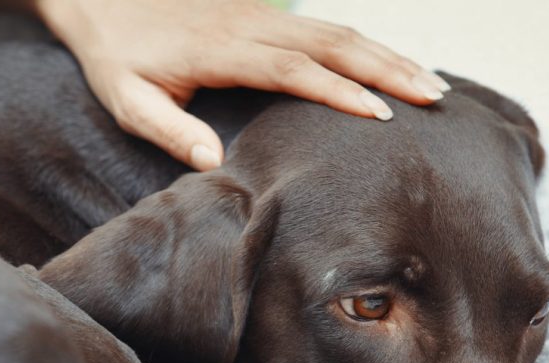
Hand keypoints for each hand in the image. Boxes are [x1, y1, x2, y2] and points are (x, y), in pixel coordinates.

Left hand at [36, 0, 449, 170]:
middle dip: (387, 68)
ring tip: (429, 81)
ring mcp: (259, 13)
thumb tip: (215, 162)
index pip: (292, 69)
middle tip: (434, 96)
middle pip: (331, 41)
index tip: (381, 115)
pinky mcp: (261, 11)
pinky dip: (361, 43)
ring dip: (384, 53)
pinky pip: (322, 26)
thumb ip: (169, 129)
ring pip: (335, 28)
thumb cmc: (114, 56)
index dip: (338, 90)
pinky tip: (384, 62)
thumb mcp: (127, 100)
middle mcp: (250, 24)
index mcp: (221, 49)